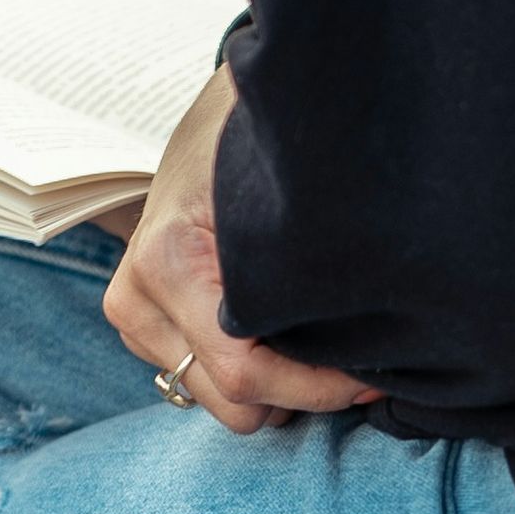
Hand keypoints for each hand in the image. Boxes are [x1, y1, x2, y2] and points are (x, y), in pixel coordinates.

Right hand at [98, 66, 379, 433]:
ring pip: (225, 401)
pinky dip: (261, 372)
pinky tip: (294, 333)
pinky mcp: (146, 326)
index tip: (375, 372)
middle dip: (304, 393)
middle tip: (364, 361)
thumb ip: (312, 252)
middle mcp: (137, 298)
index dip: (320, 388)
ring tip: (330, 342)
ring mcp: (135, 317)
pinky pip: (212, 381)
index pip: (244, 374)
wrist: (221, 110)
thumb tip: (379, 308)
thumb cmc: (260, 135)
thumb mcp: (288, 183)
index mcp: (166, 263)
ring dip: (283, 386)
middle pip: (235, 403)